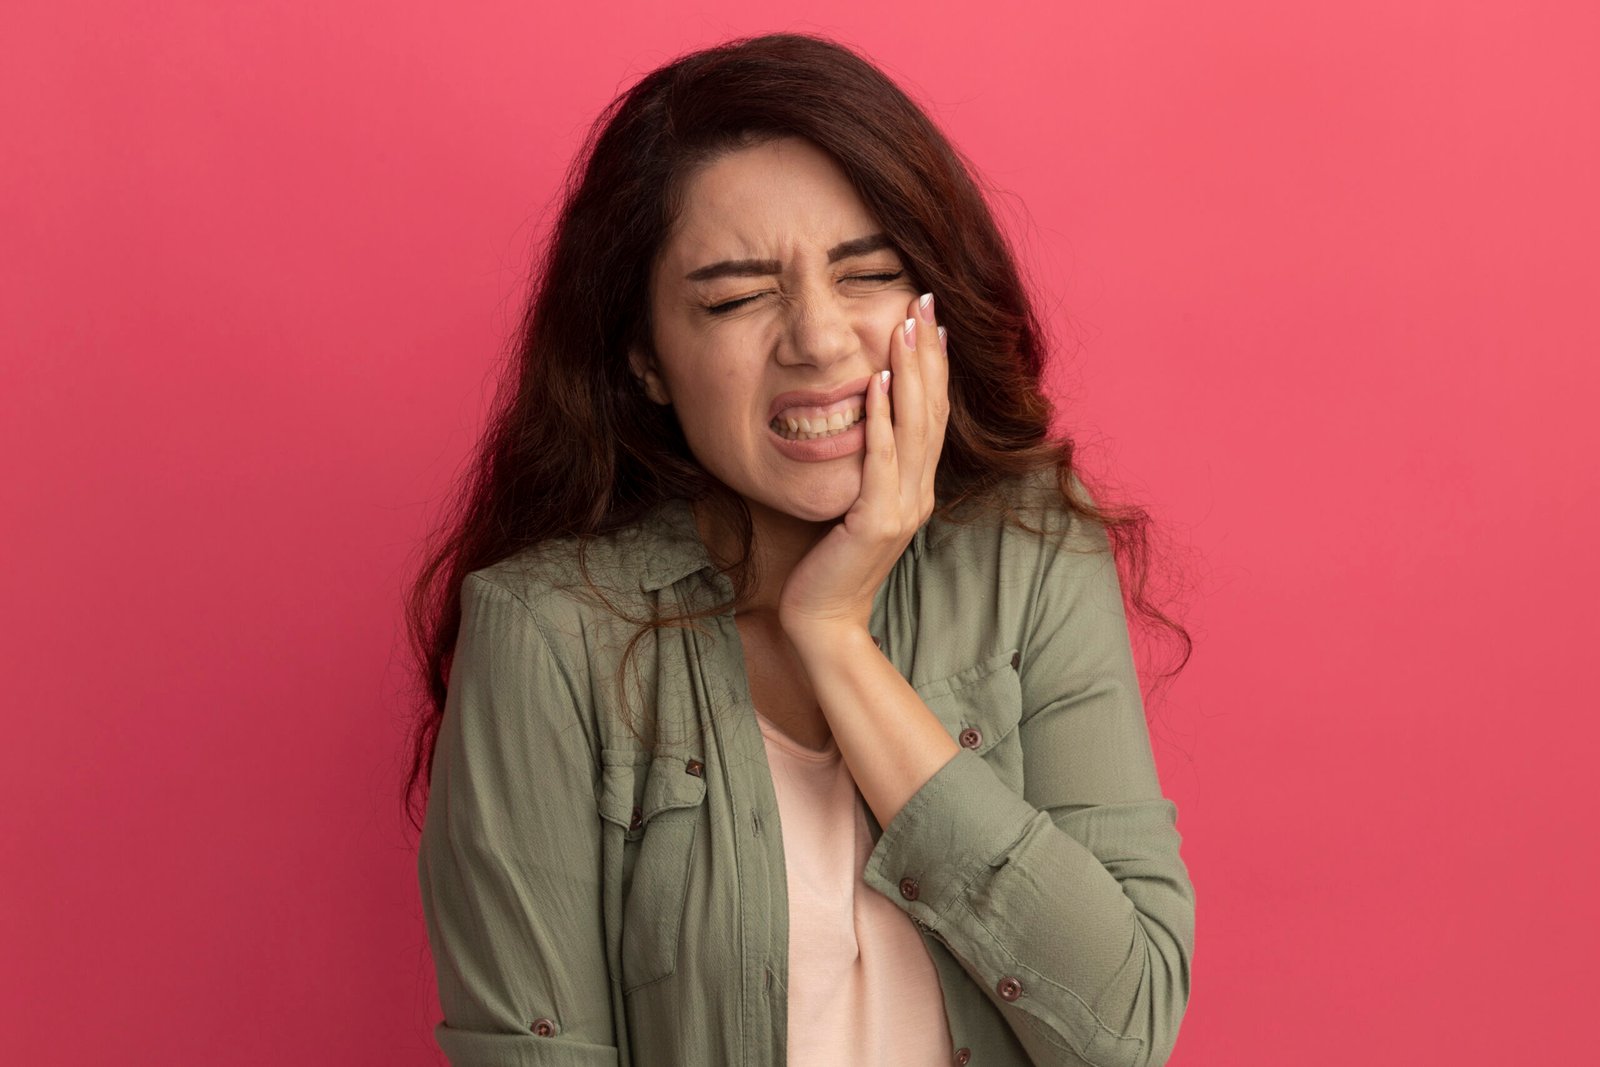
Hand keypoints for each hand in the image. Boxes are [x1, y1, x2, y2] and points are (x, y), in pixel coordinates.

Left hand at [777, 292, 949, 647]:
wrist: (824, 621)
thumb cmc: (830, 564)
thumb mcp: (855, 506)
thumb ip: (867, 469)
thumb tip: (861, 422)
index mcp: (916, 489)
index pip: (933, 416)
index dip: (935, 367)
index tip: (932, 320)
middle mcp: (918, 495)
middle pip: (932, 412)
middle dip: (928, 354)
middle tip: (925, 302)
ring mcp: (901, 509)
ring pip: (913, 429)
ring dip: (911, 374)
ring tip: (905, 328)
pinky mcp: (874, 523)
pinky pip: (880, 462)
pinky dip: (881, 421)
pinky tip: (876, 384)